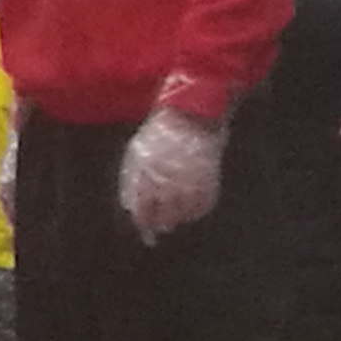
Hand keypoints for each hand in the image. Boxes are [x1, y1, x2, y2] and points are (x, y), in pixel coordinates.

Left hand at [118, 104, 225, 240]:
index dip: (144, 223)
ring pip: (185, 214)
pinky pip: (204, 204)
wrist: (190, 113)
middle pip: (165, 217)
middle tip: (165, 225)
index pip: (142, 211)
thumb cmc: (160, 134)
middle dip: (163, 223)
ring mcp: (189, 178)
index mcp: (147, 175)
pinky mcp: (209, 176)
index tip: (147, 228)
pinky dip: (198, 210)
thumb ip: (132, 182)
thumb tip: (131, 209)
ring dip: (181, 218)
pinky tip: (194, 207)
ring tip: (179, 214)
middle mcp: (168, 180)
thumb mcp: (137, 154)